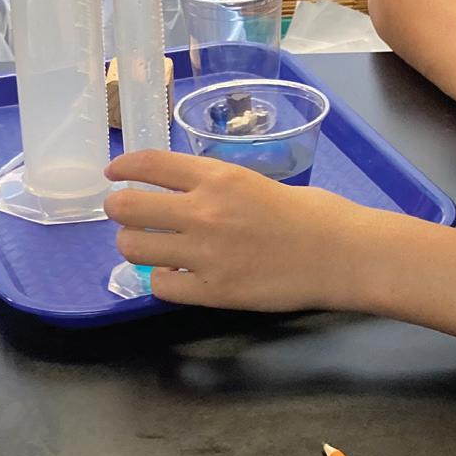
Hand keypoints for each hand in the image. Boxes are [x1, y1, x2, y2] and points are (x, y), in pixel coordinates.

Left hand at [104, 151, 379, 311]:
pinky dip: (162, 280)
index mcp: (219, 177)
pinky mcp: (212, 291)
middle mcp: (202, 211)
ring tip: (151, 248)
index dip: (122, 168)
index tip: (113, 174)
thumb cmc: (315, 214)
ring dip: (135, 246)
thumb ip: (218, 188)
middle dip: (120, 210)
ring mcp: (204, 254)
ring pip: (133, 248)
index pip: (149, 164)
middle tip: (127, 216)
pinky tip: (177, 275)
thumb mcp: (259, 182)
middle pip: (126, 207)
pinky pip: (159, 285)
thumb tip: (189, 197)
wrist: (342, 255)